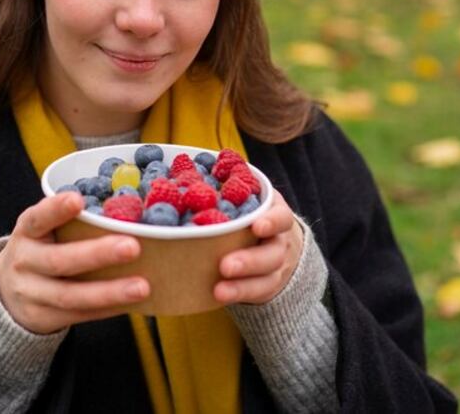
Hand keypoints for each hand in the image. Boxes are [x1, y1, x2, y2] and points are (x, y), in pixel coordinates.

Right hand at [0, 192, 149, 333]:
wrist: (6, 291)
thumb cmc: (41, 250)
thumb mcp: (43, 231)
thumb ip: (72, 223)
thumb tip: (125, 215)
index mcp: (26, 232)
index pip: (37, 219)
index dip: (55, 210)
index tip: (78, 200)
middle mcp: (24, 262)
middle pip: (58, 260)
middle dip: (96, 254)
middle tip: (132, 247)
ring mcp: (30, 293)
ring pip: (69, 295)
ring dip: (109, 292)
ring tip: (141, 287)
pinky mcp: (41, 318)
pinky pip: (78, 315)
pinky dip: (107, 309)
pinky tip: (130, 303)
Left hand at [213, 190, 302, 304]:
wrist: (276, 243)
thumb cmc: (247, 212)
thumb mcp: (244, 195)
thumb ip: (224, 183)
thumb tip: (178, 163)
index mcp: (274, 213)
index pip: (281, 216)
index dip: (272, 220)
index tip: (256, 225)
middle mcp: (279, 241)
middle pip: (272, 253)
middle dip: (250, 260)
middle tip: (225, 265)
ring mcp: (275, 267)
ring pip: (266, 279)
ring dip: (242, 286)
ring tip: (219, 290)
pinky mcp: (266, 286)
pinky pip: (257, 294)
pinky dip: (239, 295)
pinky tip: (218, 296)